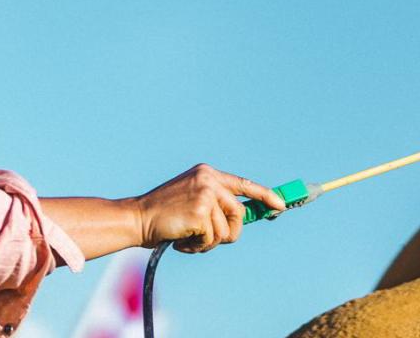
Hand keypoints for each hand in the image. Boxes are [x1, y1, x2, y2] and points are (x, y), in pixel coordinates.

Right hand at [133, 163, 284, 253]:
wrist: (138, 219)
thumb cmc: (164, 216)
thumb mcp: (193, 201)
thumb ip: (216, 205)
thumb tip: (243, 218)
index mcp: (207, 173)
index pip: (244, 184)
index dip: (265, 195)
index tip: (281, 206)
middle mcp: (208, 179)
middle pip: (239, 214)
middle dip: (229, 234)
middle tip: (207, 241)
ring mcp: (205, 194)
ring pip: (226, 231)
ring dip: (208, 243)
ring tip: (188, 238)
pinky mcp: (200, 211)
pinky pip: (213, 238)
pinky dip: (198, 246)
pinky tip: (182, 240)